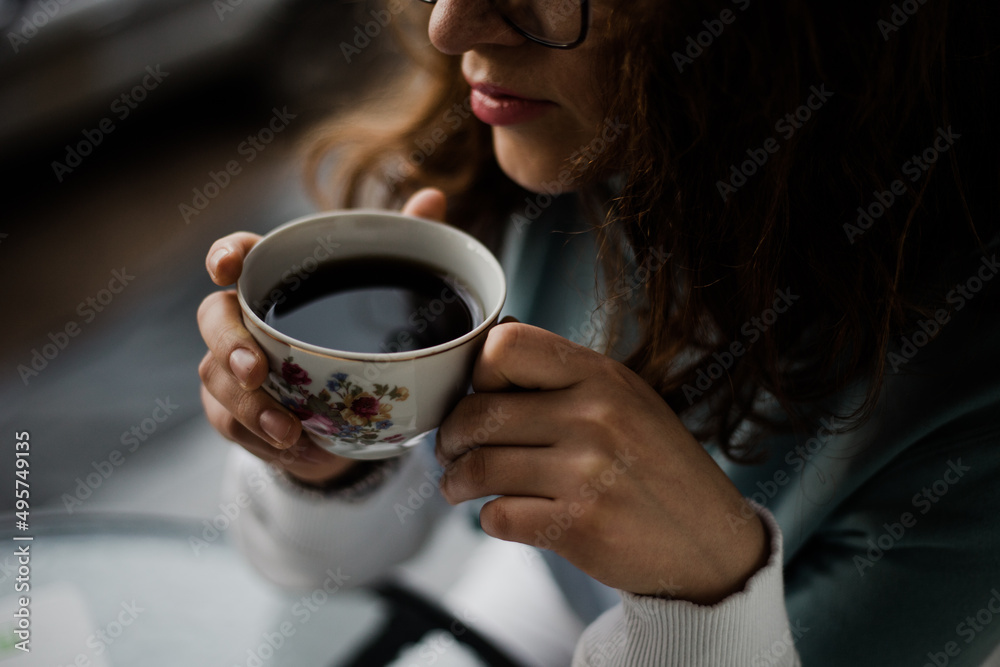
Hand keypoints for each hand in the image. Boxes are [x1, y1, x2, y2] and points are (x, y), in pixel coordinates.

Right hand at [198, 188, 448, 485]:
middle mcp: (242, 319)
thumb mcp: (386, 284)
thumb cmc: (355, 327)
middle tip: (257, 370)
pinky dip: (265, 445)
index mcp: (272, 278)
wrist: (346, 403)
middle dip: (229, 346)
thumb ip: (405, 239)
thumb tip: (435, 197)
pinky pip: (232, 428)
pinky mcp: (232, 412)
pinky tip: (303, 452)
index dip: (225, 256)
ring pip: (217, 381)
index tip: (228, 266)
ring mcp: (230, 367)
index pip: (236, 255)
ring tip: (292, 432)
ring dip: (251, 409)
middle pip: (212, 321)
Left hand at [436, 323, 769, 603]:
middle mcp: (593, 417)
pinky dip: (490, 519)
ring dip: (457, 482)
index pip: (505, 346)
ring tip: (460, 486)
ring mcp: (586, 473)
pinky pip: (497, 516)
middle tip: (451, 451)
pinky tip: (505, 515)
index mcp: (601, 377)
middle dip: (451, 437)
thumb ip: (564, 379)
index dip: (478, 373)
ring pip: (478, 468)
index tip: (479, 396)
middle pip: (478, 412)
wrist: (710, 543)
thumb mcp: (627, 400)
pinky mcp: (577, 526)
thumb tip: (487, 358)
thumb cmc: (659, 467)